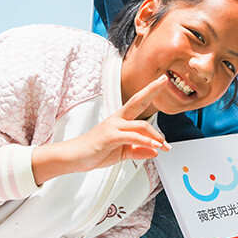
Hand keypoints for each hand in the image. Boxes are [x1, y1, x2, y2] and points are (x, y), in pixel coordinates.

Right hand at [32, 75, 170, 184]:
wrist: (73, 157)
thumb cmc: (94, 152)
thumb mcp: (121, 153)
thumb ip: (137, 150)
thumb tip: (154, 152)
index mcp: (120, 120)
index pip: (137, 102)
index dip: (149, 91)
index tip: (160, 82)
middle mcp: (117, 120)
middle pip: (137, 101)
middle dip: (151, 89)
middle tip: (164, 79)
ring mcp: (113, 127)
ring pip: (140, 125)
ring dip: (156, 136)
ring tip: (164, 145)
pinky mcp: (110, 136)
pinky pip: (132, 137)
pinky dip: (145, 142)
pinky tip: (155, 147)